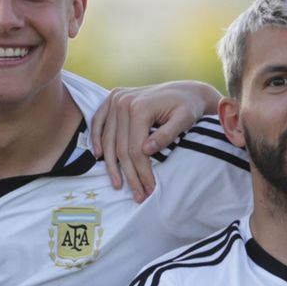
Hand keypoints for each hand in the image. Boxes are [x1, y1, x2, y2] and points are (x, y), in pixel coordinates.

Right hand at [90, 81, 220, 201]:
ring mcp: (115, 98)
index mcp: (139, 107)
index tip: (149, 189)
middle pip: (120, 147)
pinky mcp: (113, 98)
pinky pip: (98, 122)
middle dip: (129, 174)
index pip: (135, 148)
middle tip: (138, 195)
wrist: (186, 90)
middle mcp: (123, 101)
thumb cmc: (188, 106)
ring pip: (108, 139)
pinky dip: (97, 139)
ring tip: (118, 184)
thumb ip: (167, 134)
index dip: (142, 172)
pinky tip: (99, 157)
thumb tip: (147, 150)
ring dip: (111, 165)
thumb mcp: (185, 119)